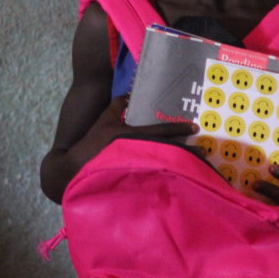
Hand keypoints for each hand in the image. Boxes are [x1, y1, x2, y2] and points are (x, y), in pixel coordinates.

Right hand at [65, 95, 197, 173]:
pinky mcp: (132, 182)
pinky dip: (167, 179)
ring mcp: (135, 169)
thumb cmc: (90, 145)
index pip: (159, 131)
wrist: (73, 171)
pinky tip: (181, 183)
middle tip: (204, 151)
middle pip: (166, 150)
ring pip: (163, 166)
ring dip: (181, 166)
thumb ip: (116, 107)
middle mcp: (134, 151)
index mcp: (129, 135)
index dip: (178, 128)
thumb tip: (129, 94)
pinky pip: (154, 179)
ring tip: (199, 168)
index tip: (194, 127)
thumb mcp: (102, 122)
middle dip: (187, 152)